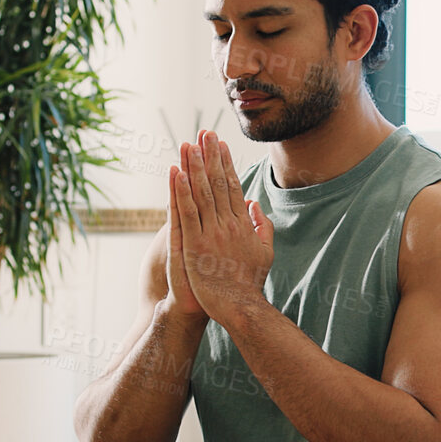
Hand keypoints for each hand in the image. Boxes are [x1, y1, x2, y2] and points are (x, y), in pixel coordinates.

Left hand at [171, 130, 273, 328]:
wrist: (240, 308)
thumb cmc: (250, 284)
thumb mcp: (265, 252)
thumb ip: (262, 227)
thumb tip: (255, 205)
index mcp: (243, 224)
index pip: (233, 187)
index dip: (225, 164)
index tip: (220, 145)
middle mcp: (228, 224)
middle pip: (218, 183)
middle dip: (210, 156)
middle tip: (205, 133)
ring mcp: (211, 233)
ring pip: (201, 193)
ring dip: (194, 166)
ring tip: (188, 144)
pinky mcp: (195, 245)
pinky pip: (186, 213)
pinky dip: (180, 191)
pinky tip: (175, 173)